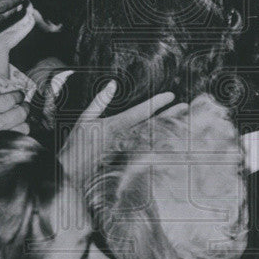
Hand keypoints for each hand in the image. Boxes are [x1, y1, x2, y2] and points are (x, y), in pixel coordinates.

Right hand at [0, 90, 28, 173]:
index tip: (19, 96)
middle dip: (24, 108)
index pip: (11, 98)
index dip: (18, 96)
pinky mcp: (8, 151)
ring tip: (16, 123)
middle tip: (22, 107)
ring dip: (22, 123)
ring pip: (25, 126)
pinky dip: (20, 136)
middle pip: (22, 111)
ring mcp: (4, 138)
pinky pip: (22, 140)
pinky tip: (12, 136)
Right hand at [58, 80, 174, 187]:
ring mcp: (128, 149)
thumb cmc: (76, 145)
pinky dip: (159, 141)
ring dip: (168, 127)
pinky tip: (168, 137)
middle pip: (153, 124)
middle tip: (184, 106)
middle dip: (170, 114)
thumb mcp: (84, 119)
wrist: (73, 173)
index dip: (157, 103)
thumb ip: (99, 102)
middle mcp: (125, 137)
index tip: (170, 95)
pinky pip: (147, 147)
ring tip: (182, 119)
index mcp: (115, 126)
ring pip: (153, 136)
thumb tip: (112, 85)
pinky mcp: (127, 158)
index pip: (141, 112)